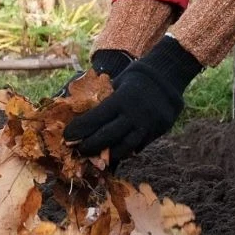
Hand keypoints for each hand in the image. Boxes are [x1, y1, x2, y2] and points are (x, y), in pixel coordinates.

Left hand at [64, 36, 201, 162]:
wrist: (167, 77)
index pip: (96, 118)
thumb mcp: (117, 83)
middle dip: (90, 146)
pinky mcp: (157, 131)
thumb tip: (79, 114)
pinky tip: (116, 153)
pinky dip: (126, 151)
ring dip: (108, 154)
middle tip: (79, 150)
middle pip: (108, 136)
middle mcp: (134, 114)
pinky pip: (139, 146)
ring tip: (97, 157)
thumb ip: (103, 100)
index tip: (67, 136)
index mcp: (121, 99)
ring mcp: (147, 124)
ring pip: (125, 147)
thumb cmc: (136, 78)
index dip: (80, 129)